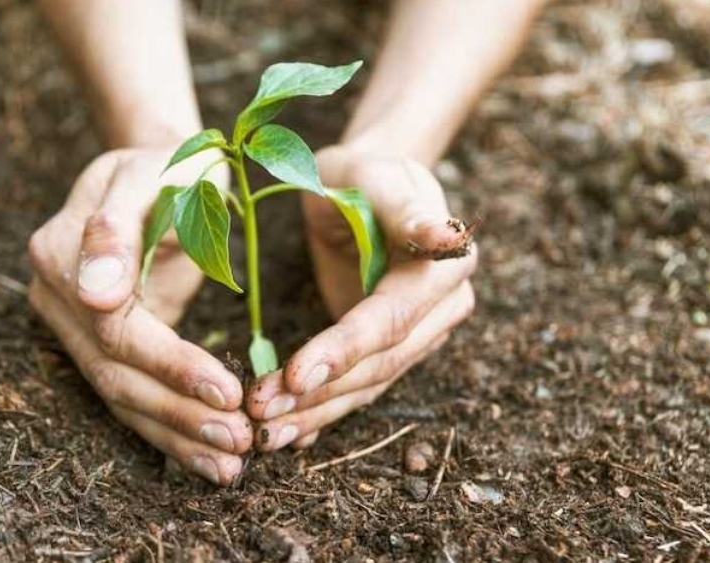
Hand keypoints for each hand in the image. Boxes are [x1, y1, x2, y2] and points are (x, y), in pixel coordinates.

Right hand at [28, 148, 250, 484]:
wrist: (161, 169)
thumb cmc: (170, 164)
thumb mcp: (153, 173)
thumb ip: (117, 227)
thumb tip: (94, 296)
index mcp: (60, 251)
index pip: (115, 328)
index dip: (171, 364)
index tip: (228, 391)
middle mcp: (55, 295)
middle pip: (115, 373)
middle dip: (179, 413)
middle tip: (239, 442)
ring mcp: (72, 325)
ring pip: (121, 396)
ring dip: (176, 435)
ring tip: (231, 465)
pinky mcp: (100, 344)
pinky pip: (132, 394)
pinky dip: (171, 428)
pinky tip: (209, 458)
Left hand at [246, 145, 476, 449]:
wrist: (364, 187)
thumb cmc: (362, 174)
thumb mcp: (375, 176)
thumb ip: (405, 207)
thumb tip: (449, 238)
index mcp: (443, 268)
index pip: (389, 319)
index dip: (344, 350)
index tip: (294, 375)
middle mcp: (441, 310)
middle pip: (379, 364)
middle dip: (319, 393)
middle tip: (260, 411)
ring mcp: (420, 334)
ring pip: (369, 385)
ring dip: (316, 413)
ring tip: (264, 432)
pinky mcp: (392, 349)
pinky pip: (360, 387)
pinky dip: (323, 412)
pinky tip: (288, 434)